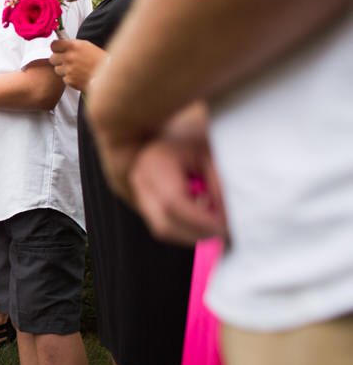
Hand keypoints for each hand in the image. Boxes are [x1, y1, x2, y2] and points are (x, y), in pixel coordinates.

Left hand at [50, 39, 105, 92]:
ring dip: (63, 70)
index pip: (53, 45)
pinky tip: (78, 76)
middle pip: (52, 58)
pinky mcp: (69, 80)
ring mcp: (68, 69)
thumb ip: (73, 45)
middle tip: (66, 61)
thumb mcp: (87, 46)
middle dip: (58, 60)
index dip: (55, 48)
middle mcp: (69, 57)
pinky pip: (64, 79)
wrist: (108, 75)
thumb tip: (63, 45)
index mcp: (73, 46)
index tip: (57, 50)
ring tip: (75, 69)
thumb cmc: (101, 60)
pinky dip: (69, 78)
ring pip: (57, 69)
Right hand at [124, 124, 227, 244]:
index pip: (174, 202)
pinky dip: (185, 230)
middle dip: (197, 235)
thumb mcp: (209, 154)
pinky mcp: (142, 201)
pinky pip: (162, 225)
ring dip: (191, 236)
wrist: (159, 127)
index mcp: (156, 162)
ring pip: (162, 229)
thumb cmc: (189, 135)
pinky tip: (203, 223)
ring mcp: (137, 191)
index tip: (224, 228)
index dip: (200, 221)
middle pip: (164, 223)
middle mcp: (140, 179)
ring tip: (216, 230)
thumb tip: (226, 218)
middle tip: (225, 237)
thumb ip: (218, 184)